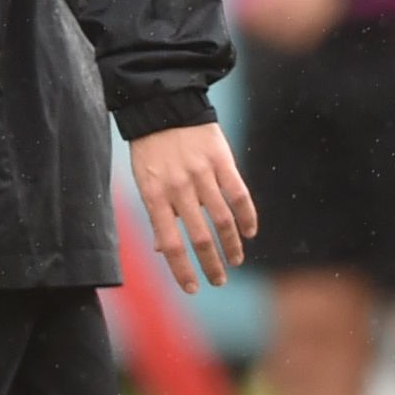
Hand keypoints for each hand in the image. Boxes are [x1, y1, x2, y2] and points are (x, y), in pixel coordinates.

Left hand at [131, 121, 258, 291]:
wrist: (164, 104)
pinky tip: (250, 232)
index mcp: (155, 196)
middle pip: (200, 237)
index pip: (171, 244)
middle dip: (211, 264)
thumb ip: (157, 215)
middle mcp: (179, 188)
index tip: (192, 289)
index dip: (182, 270)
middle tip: (219, 280)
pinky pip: (238, 194)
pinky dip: (247, 216)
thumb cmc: (150, 148)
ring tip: (236, 260)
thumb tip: (162, 251)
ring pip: (222, 220)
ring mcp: (201, 174)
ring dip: (232, 245)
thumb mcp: (144, 181)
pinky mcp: (221, 160)